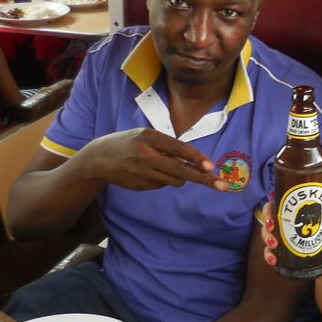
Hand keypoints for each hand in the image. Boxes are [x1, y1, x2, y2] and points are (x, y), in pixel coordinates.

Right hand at [80, 128, 227, 191]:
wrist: (99, 158)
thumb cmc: (129, 142)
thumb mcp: (146, 136)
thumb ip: (168, 146)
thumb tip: (195, 162)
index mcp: (149, 138)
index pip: (178, 148)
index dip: (196, 158)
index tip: (210, 166)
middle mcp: (146, 156)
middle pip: (181, 170)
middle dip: (204, 179)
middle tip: (222, 186)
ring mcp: (142, 173)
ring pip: (174, 180)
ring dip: (180, 176)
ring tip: (163, 165)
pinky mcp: (140, 186)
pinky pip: (162, 185)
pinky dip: (163, 179)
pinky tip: (148, 171)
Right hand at [260, 201, 321, 270]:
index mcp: (303, 218)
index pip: (285, 205)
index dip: (275, 200)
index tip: (272, 198)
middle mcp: (290, 228)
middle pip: (272, 217)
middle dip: (267, 219)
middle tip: (271, 226)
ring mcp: (285, 241)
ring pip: (268, 234)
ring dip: (266, 237)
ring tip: (274, 244)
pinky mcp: (283, 256)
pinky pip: (270, 253)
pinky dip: (268, 255)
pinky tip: (273, 259)